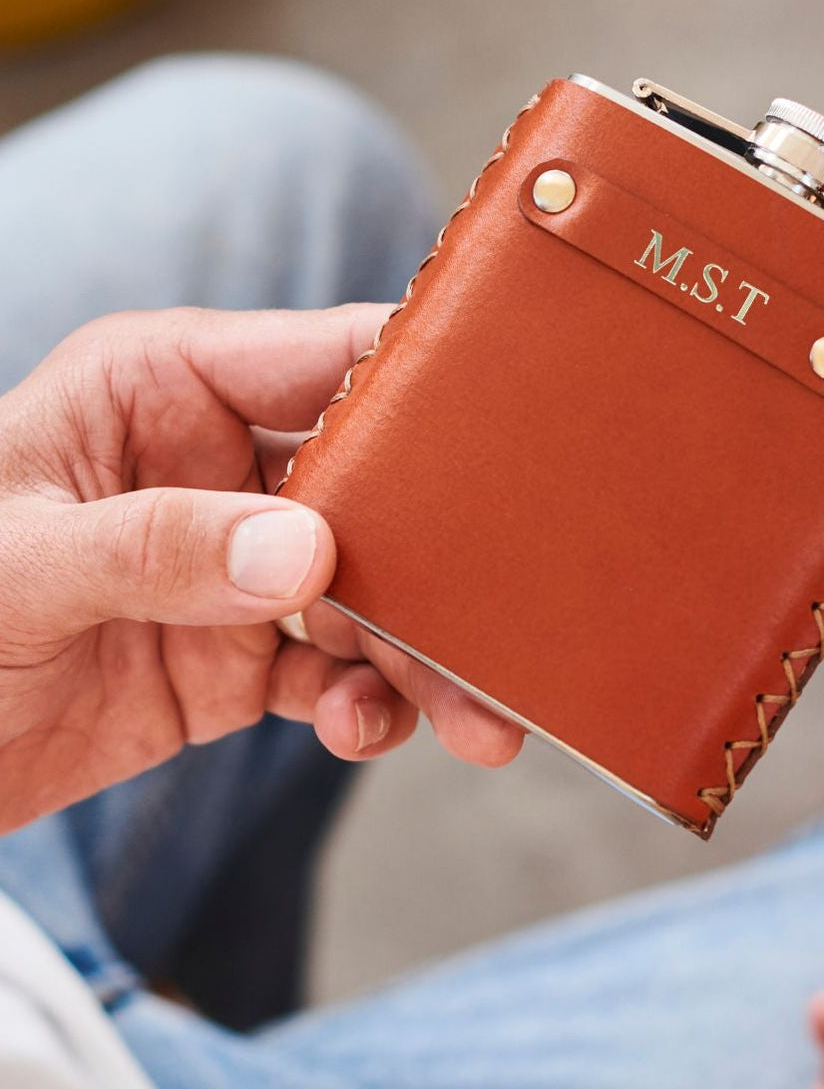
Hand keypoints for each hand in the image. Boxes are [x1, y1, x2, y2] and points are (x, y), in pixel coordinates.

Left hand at [0, 306, 522, 832]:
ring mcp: (238, 566)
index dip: (419, 383)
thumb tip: (304, 556)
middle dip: (444, 553)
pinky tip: (363, 729)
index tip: (506, 424)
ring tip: (477, 717)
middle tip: (511, 607)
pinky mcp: (241, 655)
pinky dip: (367, 703)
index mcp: (167, 388)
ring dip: (428, 651)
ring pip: (372, 593)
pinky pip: (334, 672)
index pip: (324, 360)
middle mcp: (221, 468)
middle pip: (374, 490)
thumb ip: (157, 547)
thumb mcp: (19, 562)